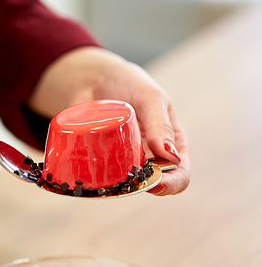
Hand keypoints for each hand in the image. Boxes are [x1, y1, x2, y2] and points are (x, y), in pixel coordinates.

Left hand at [27, 46, 189, 195]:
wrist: (94, 78)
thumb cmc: (128, 83)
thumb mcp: (150, 98)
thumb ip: (161, 125)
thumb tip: (173, 158)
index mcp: (170, 143)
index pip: (180, 173)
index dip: (171, 184)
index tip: (154, 184)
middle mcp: (149, 157)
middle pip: (152, 184)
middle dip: (141, 187)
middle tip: (128, 182)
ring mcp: (124, 161)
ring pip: (125, 186)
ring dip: (118, 187)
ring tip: (107, 177)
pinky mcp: (100, 161)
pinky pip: (100, 179)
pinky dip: (95, 181)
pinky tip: (87, 176)